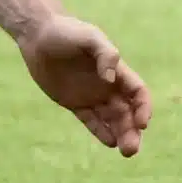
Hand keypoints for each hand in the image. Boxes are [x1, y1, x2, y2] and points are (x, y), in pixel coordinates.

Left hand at [16, 13, 149, 156]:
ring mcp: (92, 95)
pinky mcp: (74, 103)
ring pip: (112, 120)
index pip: (138, 93)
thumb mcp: (89, 36)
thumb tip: (111, 79)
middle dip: (133, 130)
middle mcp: (108, 85)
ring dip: (122, 135)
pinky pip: (92, 121)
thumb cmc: (66, 31)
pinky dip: (102, 132)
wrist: (38, 35)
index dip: (143, 108)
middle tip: (132, 149)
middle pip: (127, 112)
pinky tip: (110, 143)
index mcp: (117, 70)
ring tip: (125, 151)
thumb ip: (105, 53)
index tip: (142, 123)